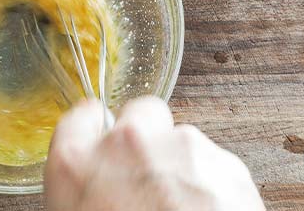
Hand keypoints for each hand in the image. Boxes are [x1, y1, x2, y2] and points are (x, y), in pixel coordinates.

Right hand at [45, 97, 264, 210]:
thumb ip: (82, 188)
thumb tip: (95, 184)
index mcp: (76, 164)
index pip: (81, 115)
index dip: (95, 128)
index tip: (104, 139)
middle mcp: (126, 144)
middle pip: (139, 114)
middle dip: (146, 139)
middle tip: (149, 181)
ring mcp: (180, 149)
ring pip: (183, 139)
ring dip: (183, 167)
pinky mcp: (227, 165)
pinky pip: (216, 162)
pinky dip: (214, 185)